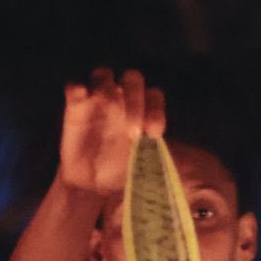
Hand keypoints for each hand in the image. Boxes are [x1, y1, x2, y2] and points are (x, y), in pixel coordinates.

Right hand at [57, 67, 165, 196]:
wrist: (93, 185)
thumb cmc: (124, 172)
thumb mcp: (148, 170)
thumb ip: (162, 164)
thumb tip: (185, 174)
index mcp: (143, 110)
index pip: (154, 96)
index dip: (155, 111)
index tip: (153, 135)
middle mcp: (122, 100)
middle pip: (132, 78)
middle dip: (134, 100)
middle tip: (132, 131)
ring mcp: (97, 100)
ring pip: (103, 75)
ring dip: (107, 90)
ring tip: (107, 111)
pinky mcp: (75, 107)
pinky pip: (74, 86)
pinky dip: (76, 87)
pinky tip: (80, 94)